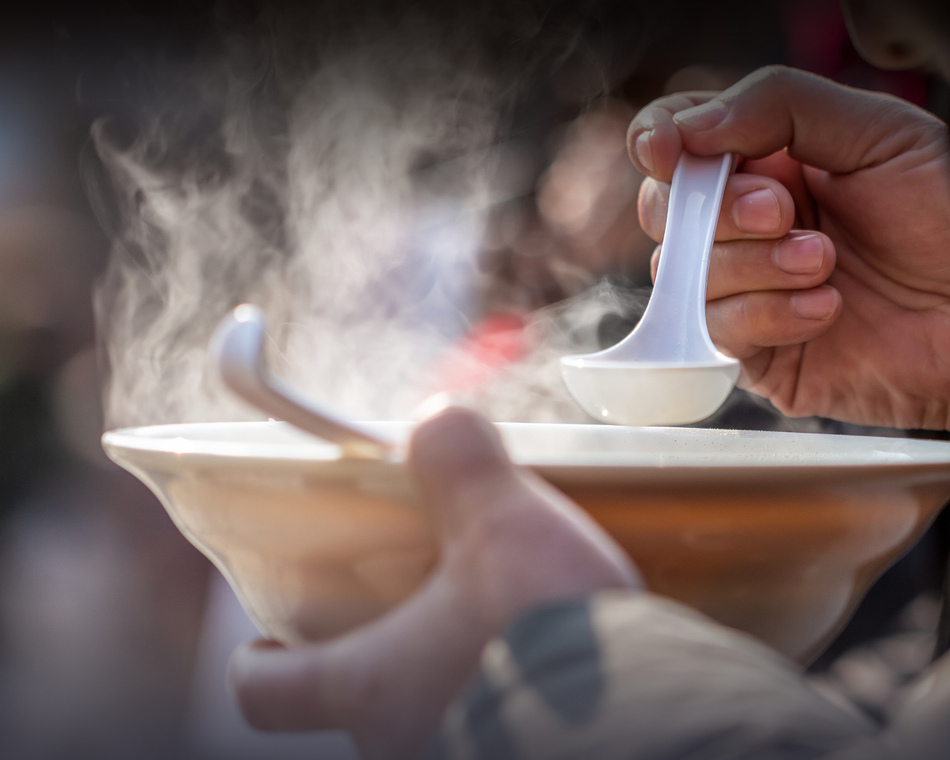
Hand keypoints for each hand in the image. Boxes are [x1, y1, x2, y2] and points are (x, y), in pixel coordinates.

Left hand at [229, 408, 639, 759]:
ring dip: (448, 666)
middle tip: (416, 593)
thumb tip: (437, 420)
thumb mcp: (501, 524)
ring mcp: (460, 758)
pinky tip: (552, 652)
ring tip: (500, 615)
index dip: (258, 661)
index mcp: (371, 689)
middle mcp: (404, 746)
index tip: (268, 636)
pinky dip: (503, 688)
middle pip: (355, 700)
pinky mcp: (522, 757)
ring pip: (426, 714)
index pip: (265, 694)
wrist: (651, 726)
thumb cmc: (549, 635)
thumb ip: (458, 460)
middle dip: (377, 645)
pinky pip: (490, 727)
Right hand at [632, 66, 949, 429]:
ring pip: (682, 273)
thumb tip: (689, 129)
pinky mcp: (750, 350)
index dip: (658, 141)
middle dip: (719, 211)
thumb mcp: (878, 133)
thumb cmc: (948, 220)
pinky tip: (824, 309)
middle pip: (665, 209)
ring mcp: (741, 289)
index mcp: (766, 162)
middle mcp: (743, 226)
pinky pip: (714, 330)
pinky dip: (768, 316)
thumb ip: (780, 105)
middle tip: (782, 212)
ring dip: (755, 267)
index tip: (668, 149)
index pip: (678, 141)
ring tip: (824, 264)